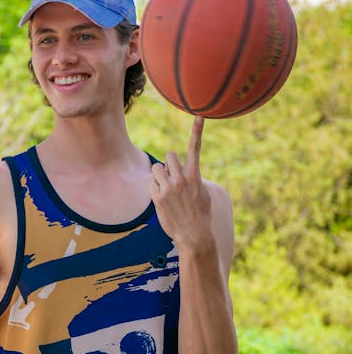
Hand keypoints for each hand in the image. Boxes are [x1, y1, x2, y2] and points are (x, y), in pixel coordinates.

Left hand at [149, 116, 213, 254]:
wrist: (194, 236)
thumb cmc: (201, 216)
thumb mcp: (203, 194)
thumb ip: (194, 180)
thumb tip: (187, 175)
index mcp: (195, 176)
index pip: (195, 149)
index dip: (197, 131)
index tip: (199, 116)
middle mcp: (181, 179)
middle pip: (169, 156)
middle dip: (168, 164)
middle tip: (172, 178)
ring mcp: (169, 188)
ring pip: (156, 169)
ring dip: (159, 176)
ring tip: (167, 190)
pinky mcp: (158, 198)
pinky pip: (151, 183)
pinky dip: (154, 189)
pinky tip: (162, 201)